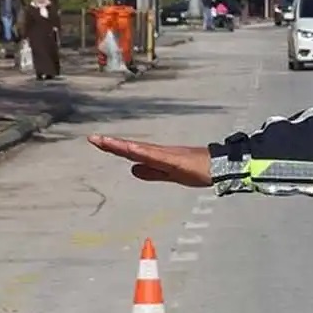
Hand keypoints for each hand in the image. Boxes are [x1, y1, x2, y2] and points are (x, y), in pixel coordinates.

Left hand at [87, 135, 212, 186]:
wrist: (220, 167)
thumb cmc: (198, 169)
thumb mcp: (170, 174)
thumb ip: (151, 172)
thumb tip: (132, 170)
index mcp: (156, 156)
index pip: (130, 151)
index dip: (113, 146)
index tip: (96, 140)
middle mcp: (158, 152)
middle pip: (131, 148)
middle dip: (111, 144)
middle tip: (92, 138)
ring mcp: (166, 155)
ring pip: (140, 149)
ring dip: (122, 146)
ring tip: (105, 142)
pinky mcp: (174, 160)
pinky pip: (155, 156)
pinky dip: (142, 152)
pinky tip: (131, 150)